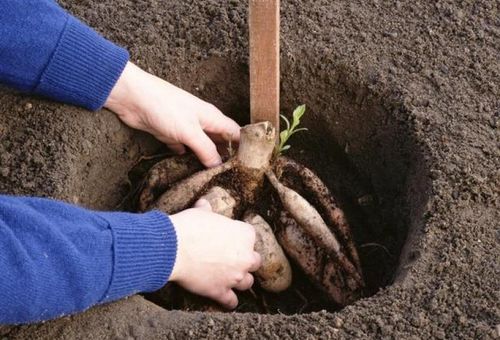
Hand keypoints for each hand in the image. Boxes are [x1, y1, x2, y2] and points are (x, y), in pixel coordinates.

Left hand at [104, 62, 239, 166]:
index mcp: (212, 117)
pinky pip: (183, 148)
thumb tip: (219, 166)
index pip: (235, 133)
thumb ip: (206, 149)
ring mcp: (186, 128)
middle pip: (219, 141)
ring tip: (213, 178)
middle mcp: (202, 122)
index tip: (251, 166)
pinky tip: (188, 171)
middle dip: (225, 157)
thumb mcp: (190, 132)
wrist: (133, 98)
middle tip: (232, 177)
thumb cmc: (165, 108)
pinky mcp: (170, 134)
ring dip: (205, 160)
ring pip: (201, 147)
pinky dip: (186, 158)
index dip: (245, 147)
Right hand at [169, 199, 261, 308]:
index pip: (250, 236)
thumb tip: (203, 203)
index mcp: (244, 234)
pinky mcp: (220, 291)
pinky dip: (229, 301)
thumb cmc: (189, 226)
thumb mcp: (201, 213)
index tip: (230, 239)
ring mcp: (234, 276)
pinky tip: (227, 300)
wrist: (173, 247)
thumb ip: (207, 210)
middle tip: (233, 259)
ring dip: (240, 280)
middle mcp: (245, 257)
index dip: (239, 238)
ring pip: (247, 283)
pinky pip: (231, 301)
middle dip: (245, 260)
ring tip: (232, 278)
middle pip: (254, 261)